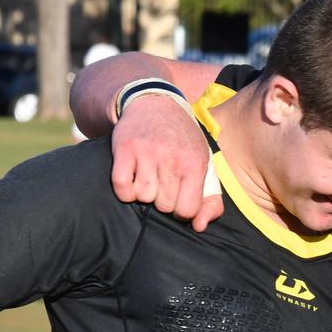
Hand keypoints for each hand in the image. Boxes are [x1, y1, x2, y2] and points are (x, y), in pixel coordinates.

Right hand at [111, 95, 222, 230]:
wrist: (156, 104)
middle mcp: (172, 159)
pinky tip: (133, 180)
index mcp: (195, 164)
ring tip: (149, 178)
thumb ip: (211, 200)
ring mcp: (147, 153)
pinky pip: (121, 186)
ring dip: (144, 194)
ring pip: (143, 197)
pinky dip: (124, 191)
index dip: (183, 210)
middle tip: (163, 183)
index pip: (188, 209)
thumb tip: (199, 226)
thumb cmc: (183, 141)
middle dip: (163, 200)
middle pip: (164, 206)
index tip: (180, 198)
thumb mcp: (205, 164)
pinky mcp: (125, 149)